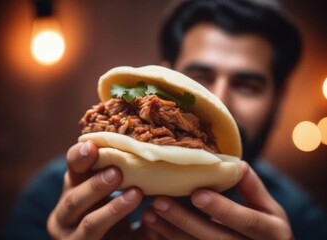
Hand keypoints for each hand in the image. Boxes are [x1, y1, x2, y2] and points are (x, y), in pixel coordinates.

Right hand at [47, 141, 142, 238]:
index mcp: (72, 189)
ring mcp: (70, 238)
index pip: (71, 169)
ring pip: (89, 225)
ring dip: (113, 210)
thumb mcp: (108, 192)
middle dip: (95, 185)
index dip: (79, 157)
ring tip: (135, 194)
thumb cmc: (109, 212)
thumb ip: (115, 173)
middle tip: (117, 172)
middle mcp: (64, 214)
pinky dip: (125, 233)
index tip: (93, 146)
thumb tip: (142, 151)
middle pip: (74, 199)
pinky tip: (145, 225)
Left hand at [142, 161, 292, 239]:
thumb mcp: (269, 208)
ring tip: (148, 214)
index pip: (246, 221)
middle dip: (184, 221)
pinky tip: (153, 228)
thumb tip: (237, 164)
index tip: (196, 193)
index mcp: (271, 232)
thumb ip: (253, 188)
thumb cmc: (268, 227)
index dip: (222, 209)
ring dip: (170, 232)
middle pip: (215, 238)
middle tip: (158, 202)